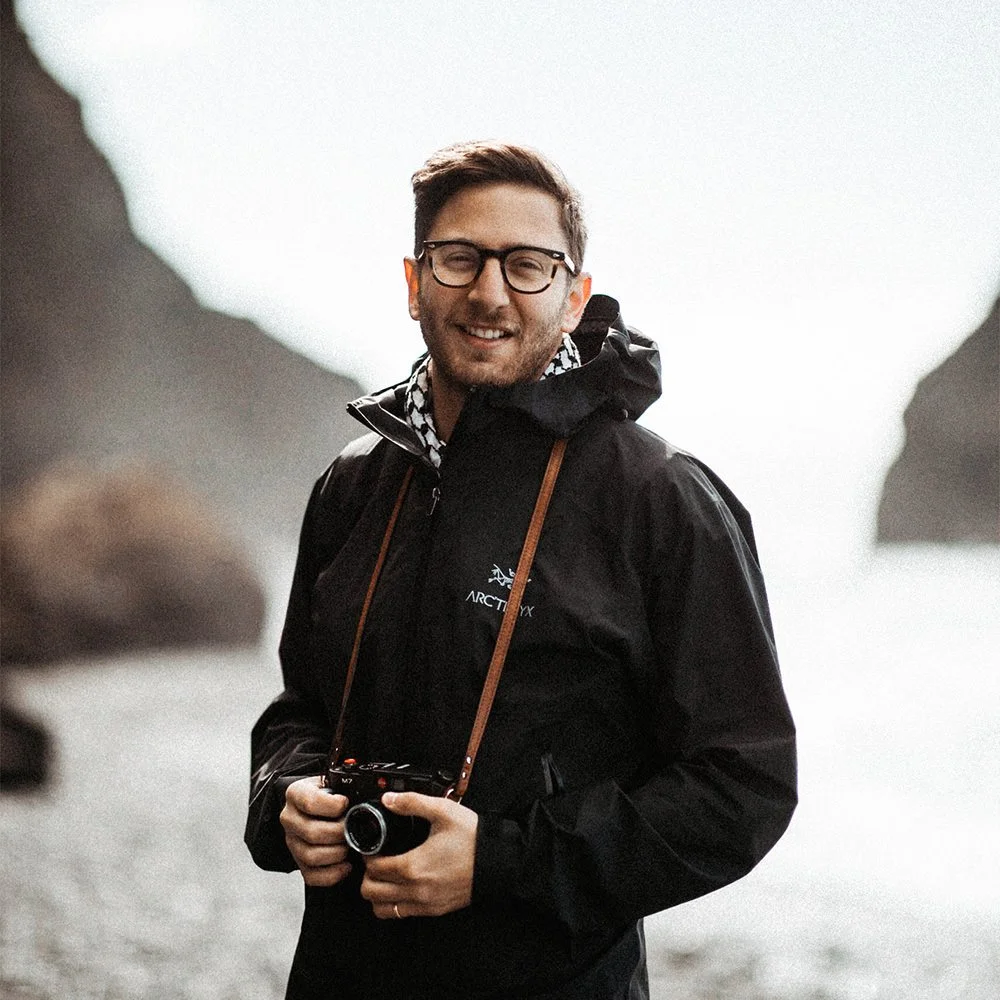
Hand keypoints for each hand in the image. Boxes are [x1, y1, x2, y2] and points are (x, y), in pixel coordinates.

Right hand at [280, 776, 351, 886]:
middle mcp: (290, 819)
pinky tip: (345, 865)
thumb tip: (364, 797)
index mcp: (296, 794)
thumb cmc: (327, 795)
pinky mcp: (298, 862)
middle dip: (339, 833)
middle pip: (312, 832)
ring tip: (349, 846)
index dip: (333, 806)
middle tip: (352, 828)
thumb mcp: (332, 782)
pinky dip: (333, 874)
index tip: (346, 804)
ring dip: (337, 853)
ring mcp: (292, 842)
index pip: (310, 802)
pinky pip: (312, 876)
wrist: (315, 807)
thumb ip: (344, 787)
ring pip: (311, 855)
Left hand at [360, 792, 477, 918]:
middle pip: (371, 892)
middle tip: (376, 861)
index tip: (372, 848)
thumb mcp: (443, 812)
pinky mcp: (434, 910)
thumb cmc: (473, 838)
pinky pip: (401, 914)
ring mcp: (425, 904)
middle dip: (367, 875)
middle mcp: (416, 890)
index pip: (373, 869)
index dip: (367, 856)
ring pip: (382, 910)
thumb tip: (389, 799)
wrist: (499, 862)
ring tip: (385, 876)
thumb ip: (412, 803)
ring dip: (377, 893)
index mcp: (413, 866)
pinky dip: (393, 903)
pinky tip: (401, 886)